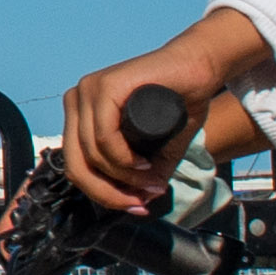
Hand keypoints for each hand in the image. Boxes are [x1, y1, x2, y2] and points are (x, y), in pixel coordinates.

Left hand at [55, 21, 266, 208]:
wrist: (199, 69)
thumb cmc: (178, 104)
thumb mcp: (156, 151)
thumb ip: (145, 176)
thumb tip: (139, 203)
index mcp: (80, 115)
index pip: (76, 167)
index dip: (103, 195)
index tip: (134, 206)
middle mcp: (77, 101)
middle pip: (76, 166)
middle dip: (109, 194)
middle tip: (141, 201)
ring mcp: (88, 91)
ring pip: (92, 155)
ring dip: (124, 178)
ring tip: (152, 181)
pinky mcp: (105, 85)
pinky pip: (104, 137)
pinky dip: (124, 159)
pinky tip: (144, 165)